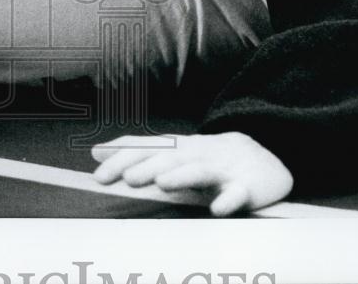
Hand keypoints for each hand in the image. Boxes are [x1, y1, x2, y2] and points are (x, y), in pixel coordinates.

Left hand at [91, 131, 293, 215]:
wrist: (264, 157)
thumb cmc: (207, 159)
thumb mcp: (170, 153)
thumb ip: (134, 153)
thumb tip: (94, 151)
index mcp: (176, 149)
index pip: (146, 150)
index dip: (123, 160)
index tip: (98, 176)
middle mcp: (196, 155)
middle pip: (169, 158)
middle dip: (148, 167)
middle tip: (128, 179)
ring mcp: (222, 170)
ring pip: (201, 170)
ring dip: (182, 176)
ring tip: (163, 184)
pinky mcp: (247, 187)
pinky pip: (238, 193)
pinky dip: (229, 199)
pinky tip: (218, 208)